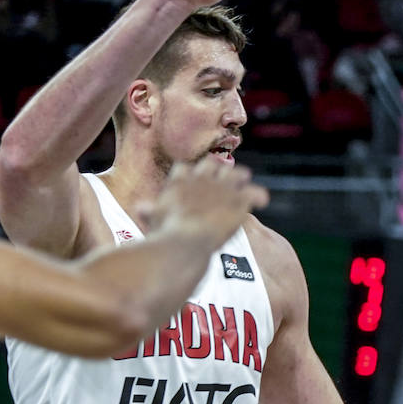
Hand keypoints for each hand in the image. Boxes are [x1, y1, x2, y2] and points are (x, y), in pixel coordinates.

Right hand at [142, 155, 268, 243]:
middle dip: (216, 168)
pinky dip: (258, 196)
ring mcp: (222, 187)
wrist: (186, 240)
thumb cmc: (166, 233)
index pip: (185, 168)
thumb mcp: (155, 220)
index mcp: (179, 181)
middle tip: (222, 174)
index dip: (190, 173)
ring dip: (239, 175)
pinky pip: (253, 192)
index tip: (194, 177)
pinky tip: (263, 200)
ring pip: (235, 173)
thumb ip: (150, 212)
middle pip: (211, 163)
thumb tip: (139, 208)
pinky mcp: (238, 198)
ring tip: (245, 178)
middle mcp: (201, 178)